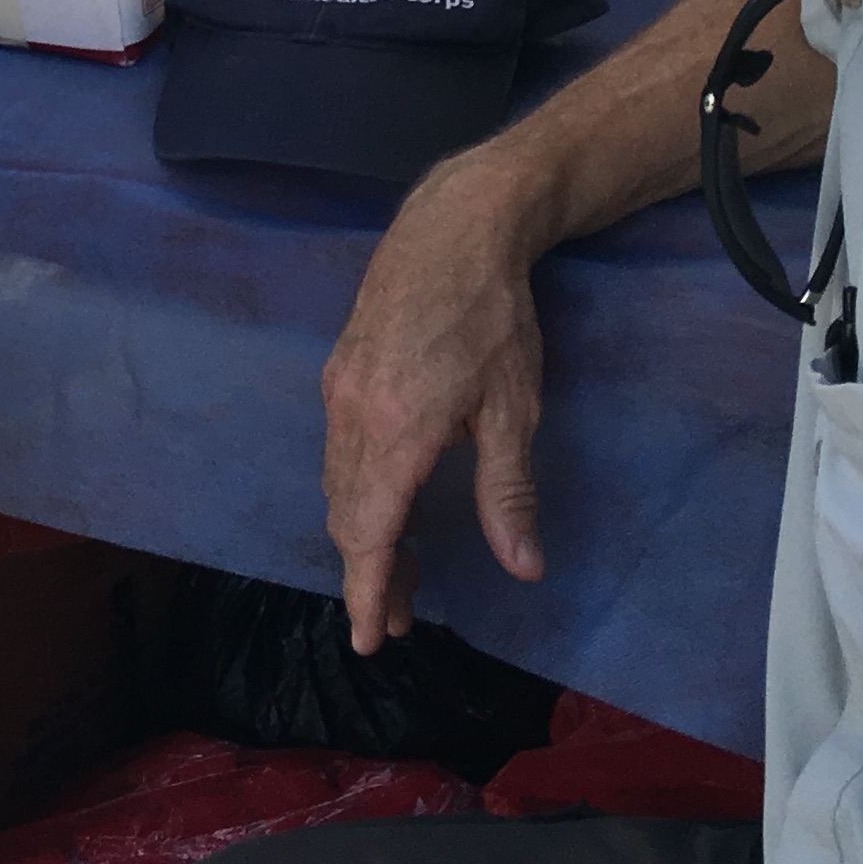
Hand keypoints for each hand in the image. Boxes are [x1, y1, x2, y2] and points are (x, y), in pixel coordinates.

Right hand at [320, 163, 549, 651]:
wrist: (455, 226)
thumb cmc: (494, 316)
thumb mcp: (513, 408)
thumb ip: (508, 491)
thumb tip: (523, 566)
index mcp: (395, 430)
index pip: (369, 532)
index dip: (367, 590)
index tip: (371, 638)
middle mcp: (352, 413)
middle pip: (346, 513)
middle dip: (368, 570)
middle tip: (401, 615)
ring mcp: (340, 387)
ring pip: (339, 481)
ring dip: (363, 531)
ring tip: (400, 567)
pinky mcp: (342, 368)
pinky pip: (339, 448)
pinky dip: (358, 489)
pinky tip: (390, 497)